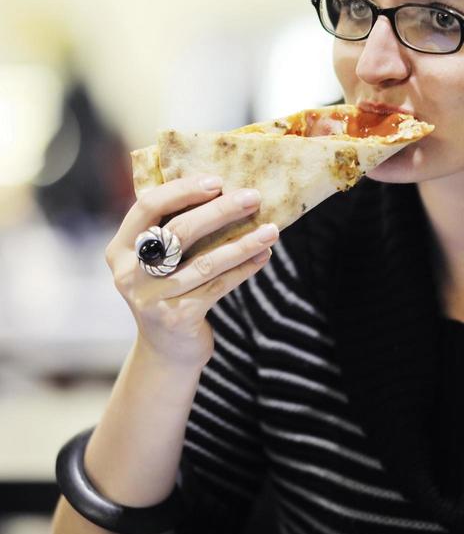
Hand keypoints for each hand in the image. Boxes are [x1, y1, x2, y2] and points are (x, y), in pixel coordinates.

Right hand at [105, 174, 277, 368]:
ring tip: (271, 230)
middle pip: (179, 231)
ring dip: (243, 243)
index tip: (217, 181)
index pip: (147, 207)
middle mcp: (130, 273)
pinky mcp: (176, 318)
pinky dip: (243, 269)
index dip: (182, 191)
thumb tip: (223, 190)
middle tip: (253, 197)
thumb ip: (173, 229)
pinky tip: (262, 256)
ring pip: (205, 262)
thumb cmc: (170, 290)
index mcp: (121, 249)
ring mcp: (151, 298)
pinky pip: (218, 286)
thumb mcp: (159, 261)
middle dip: (220, 211)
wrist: (167, 351)